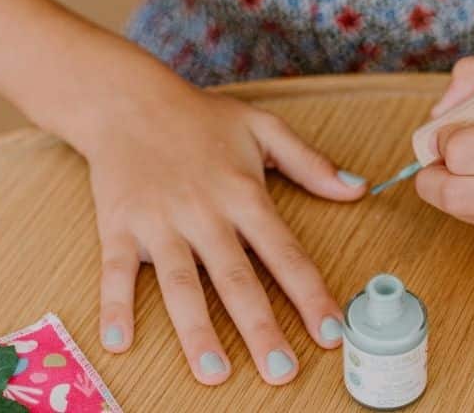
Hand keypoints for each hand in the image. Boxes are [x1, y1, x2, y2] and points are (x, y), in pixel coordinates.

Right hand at [77, 58, 367, 385]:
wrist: (130, 101)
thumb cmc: (200, 116)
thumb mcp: (262, 127)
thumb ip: (309, 162)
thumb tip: (357, 188)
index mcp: (242, 191)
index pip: (283, 251)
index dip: (310, 293)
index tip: (331, 332)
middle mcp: (203, 211)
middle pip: (235, 277)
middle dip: (260, 327)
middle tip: (280, 372)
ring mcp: (159, 220)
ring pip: (180, 283)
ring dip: (196, 329)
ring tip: (214, 372)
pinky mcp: (119, 225)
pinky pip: (117, 271)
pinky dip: (115, 305)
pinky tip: (120, 341)